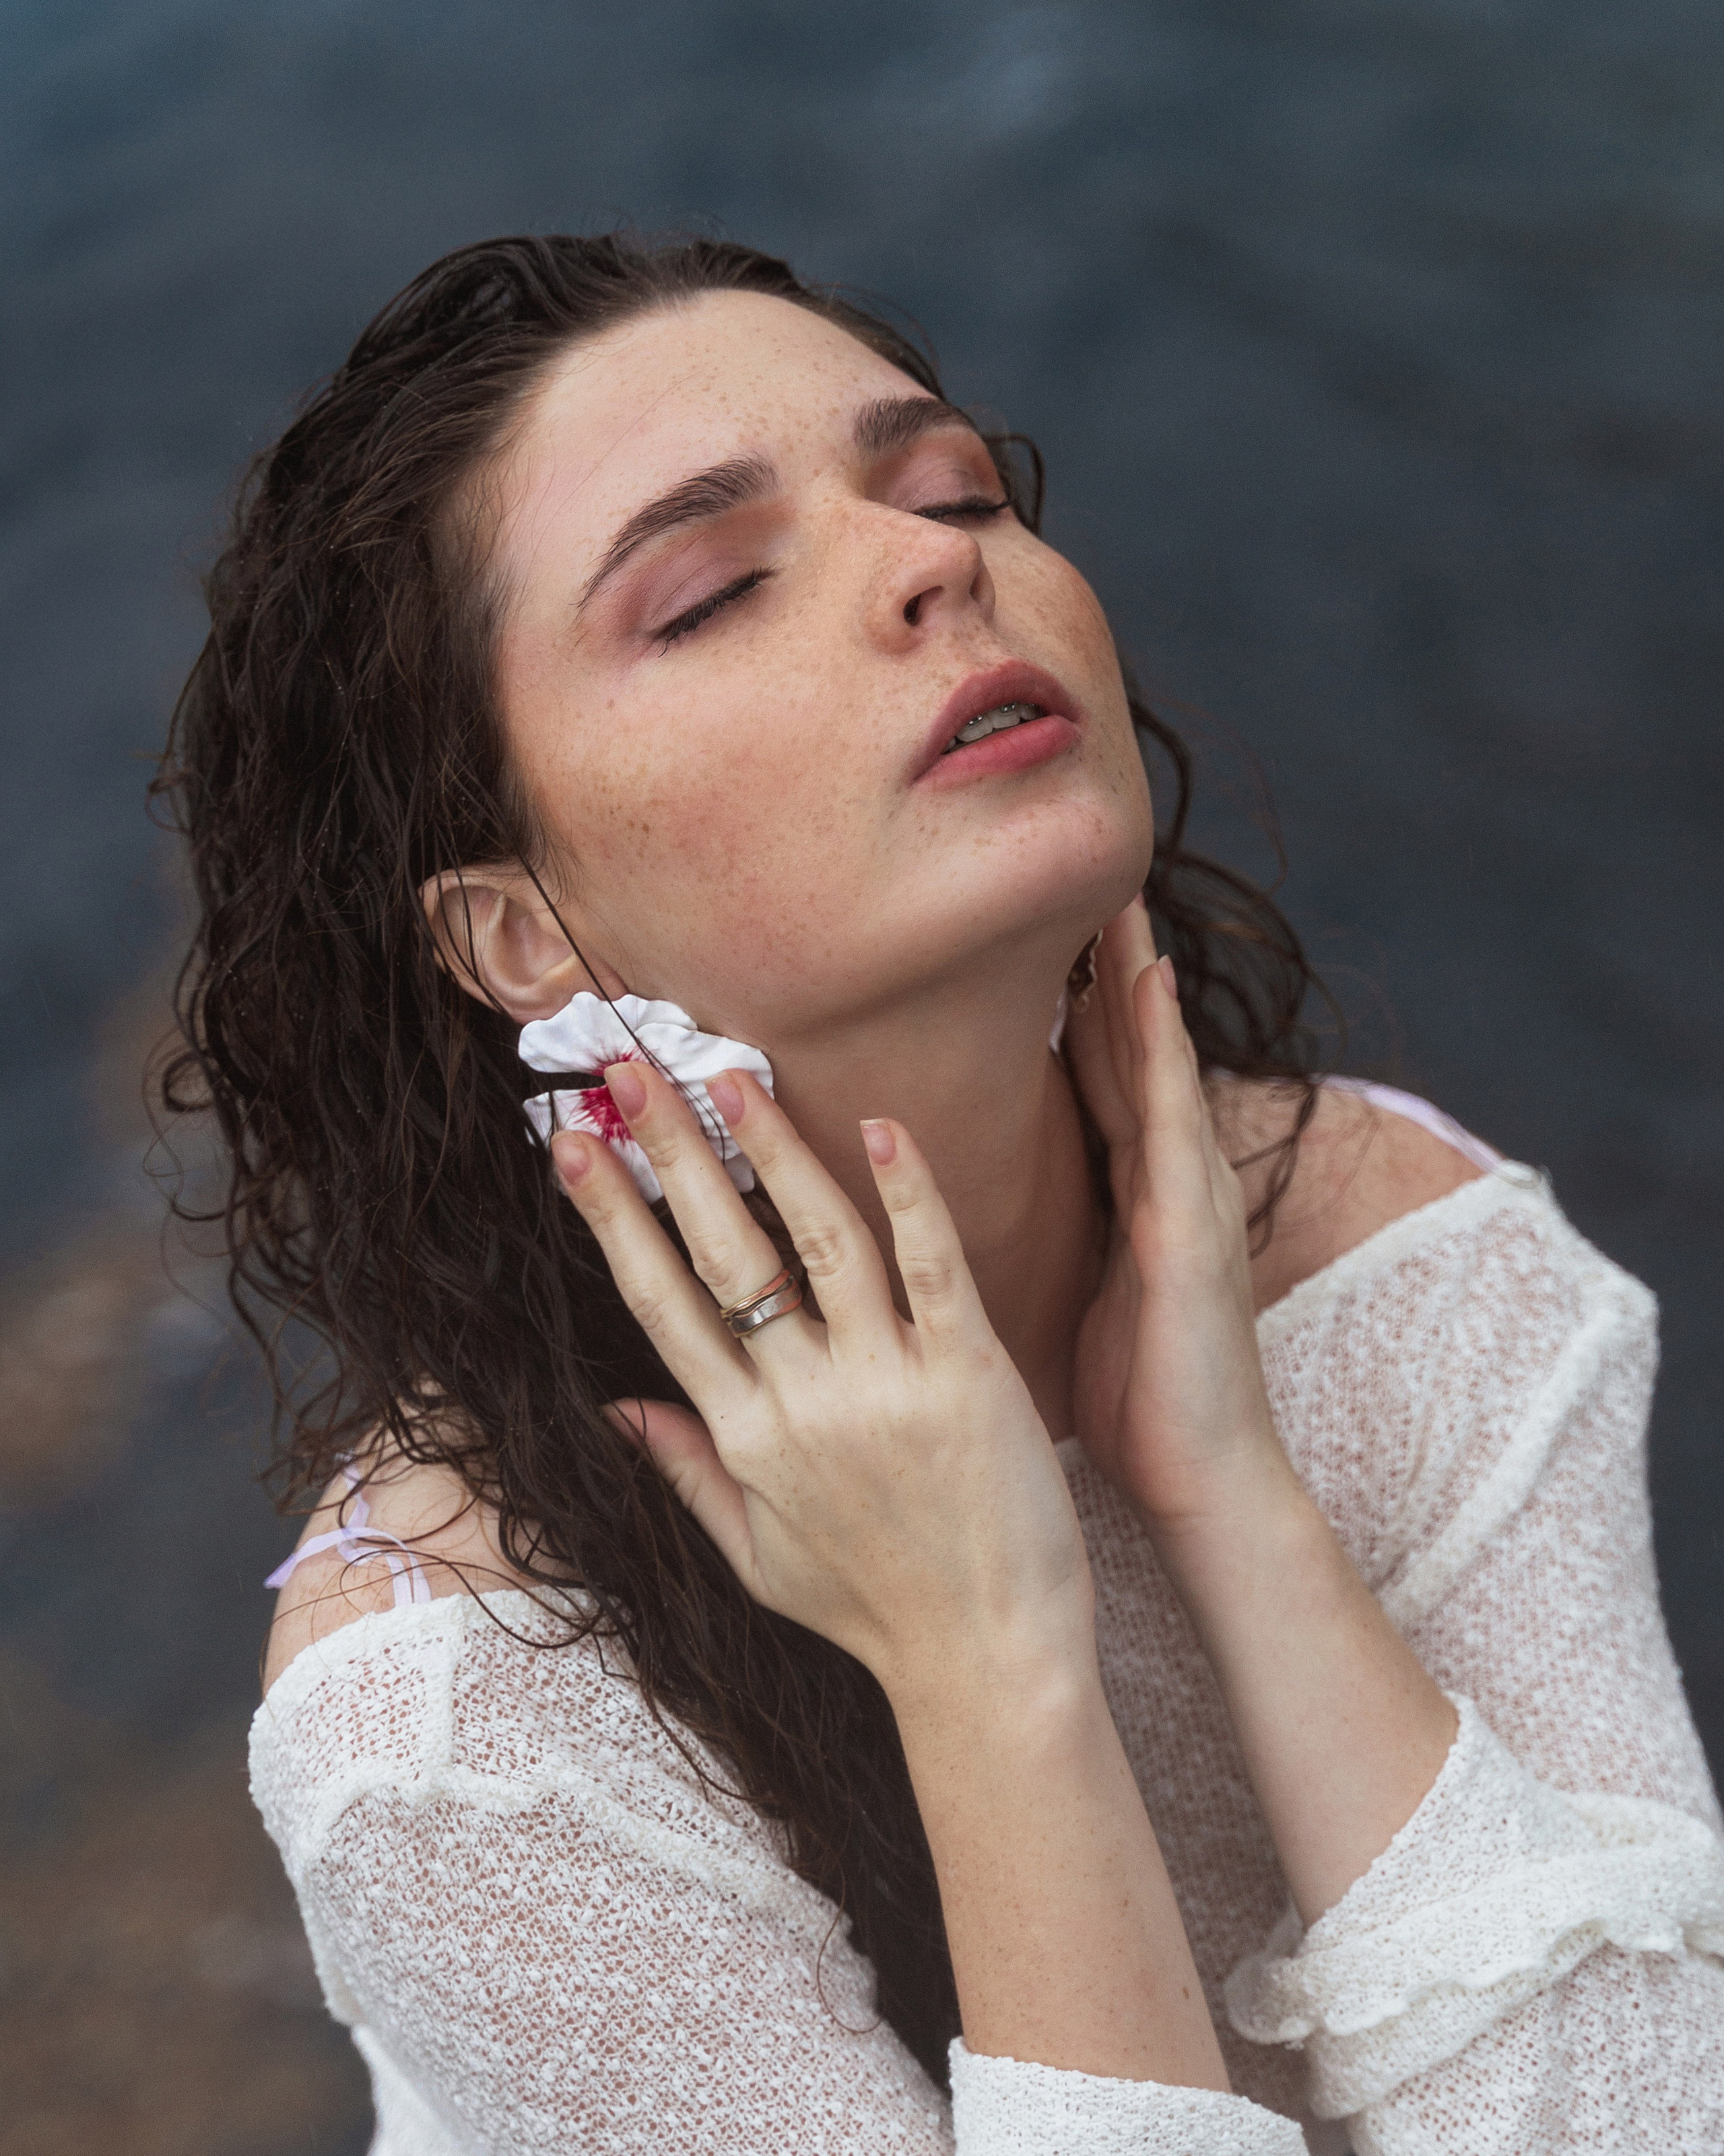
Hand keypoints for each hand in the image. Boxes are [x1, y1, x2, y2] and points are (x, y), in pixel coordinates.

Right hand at [552, 1062, 1094, 1714]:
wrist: (987, 1664)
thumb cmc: (875, 1612)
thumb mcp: (756, 1557)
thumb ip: (686, 1472)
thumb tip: (615, 1407)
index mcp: (744, 1437)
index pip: (661, 1302)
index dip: (613, 1216)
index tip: (574, 1145)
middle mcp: (801, 1401)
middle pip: (721, 1252)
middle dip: (671, 1154)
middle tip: (631, 1070)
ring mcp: (884, 1384)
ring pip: (816, 1239)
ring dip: (773, 1148)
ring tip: (734, 1075)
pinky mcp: (968, 1375)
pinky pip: (931, 1267)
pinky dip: (908, 1194)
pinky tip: (882, 1124)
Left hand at [1064, 899, 1301, 1536]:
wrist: (1205, 1482)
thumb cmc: (1141, 1404)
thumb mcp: (1086, 1301)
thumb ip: (1066, 1242)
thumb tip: (1006, 1217)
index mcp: (1138, 1201)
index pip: (1103, 1084)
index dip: (1082, 1012)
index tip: (1055, 944)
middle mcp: (1169, 1185)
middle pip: (1131, 1057)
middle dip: (1112, 974)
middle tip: (1088, 886)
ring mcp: (1189, 1201)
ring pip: (1156, 1068)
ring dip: (1138, 984)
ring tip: (1118, 903)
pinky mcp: (1192, 1230)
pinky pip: (1170, 1120)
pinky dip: (1159, 1049)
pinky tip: (1146, 989)